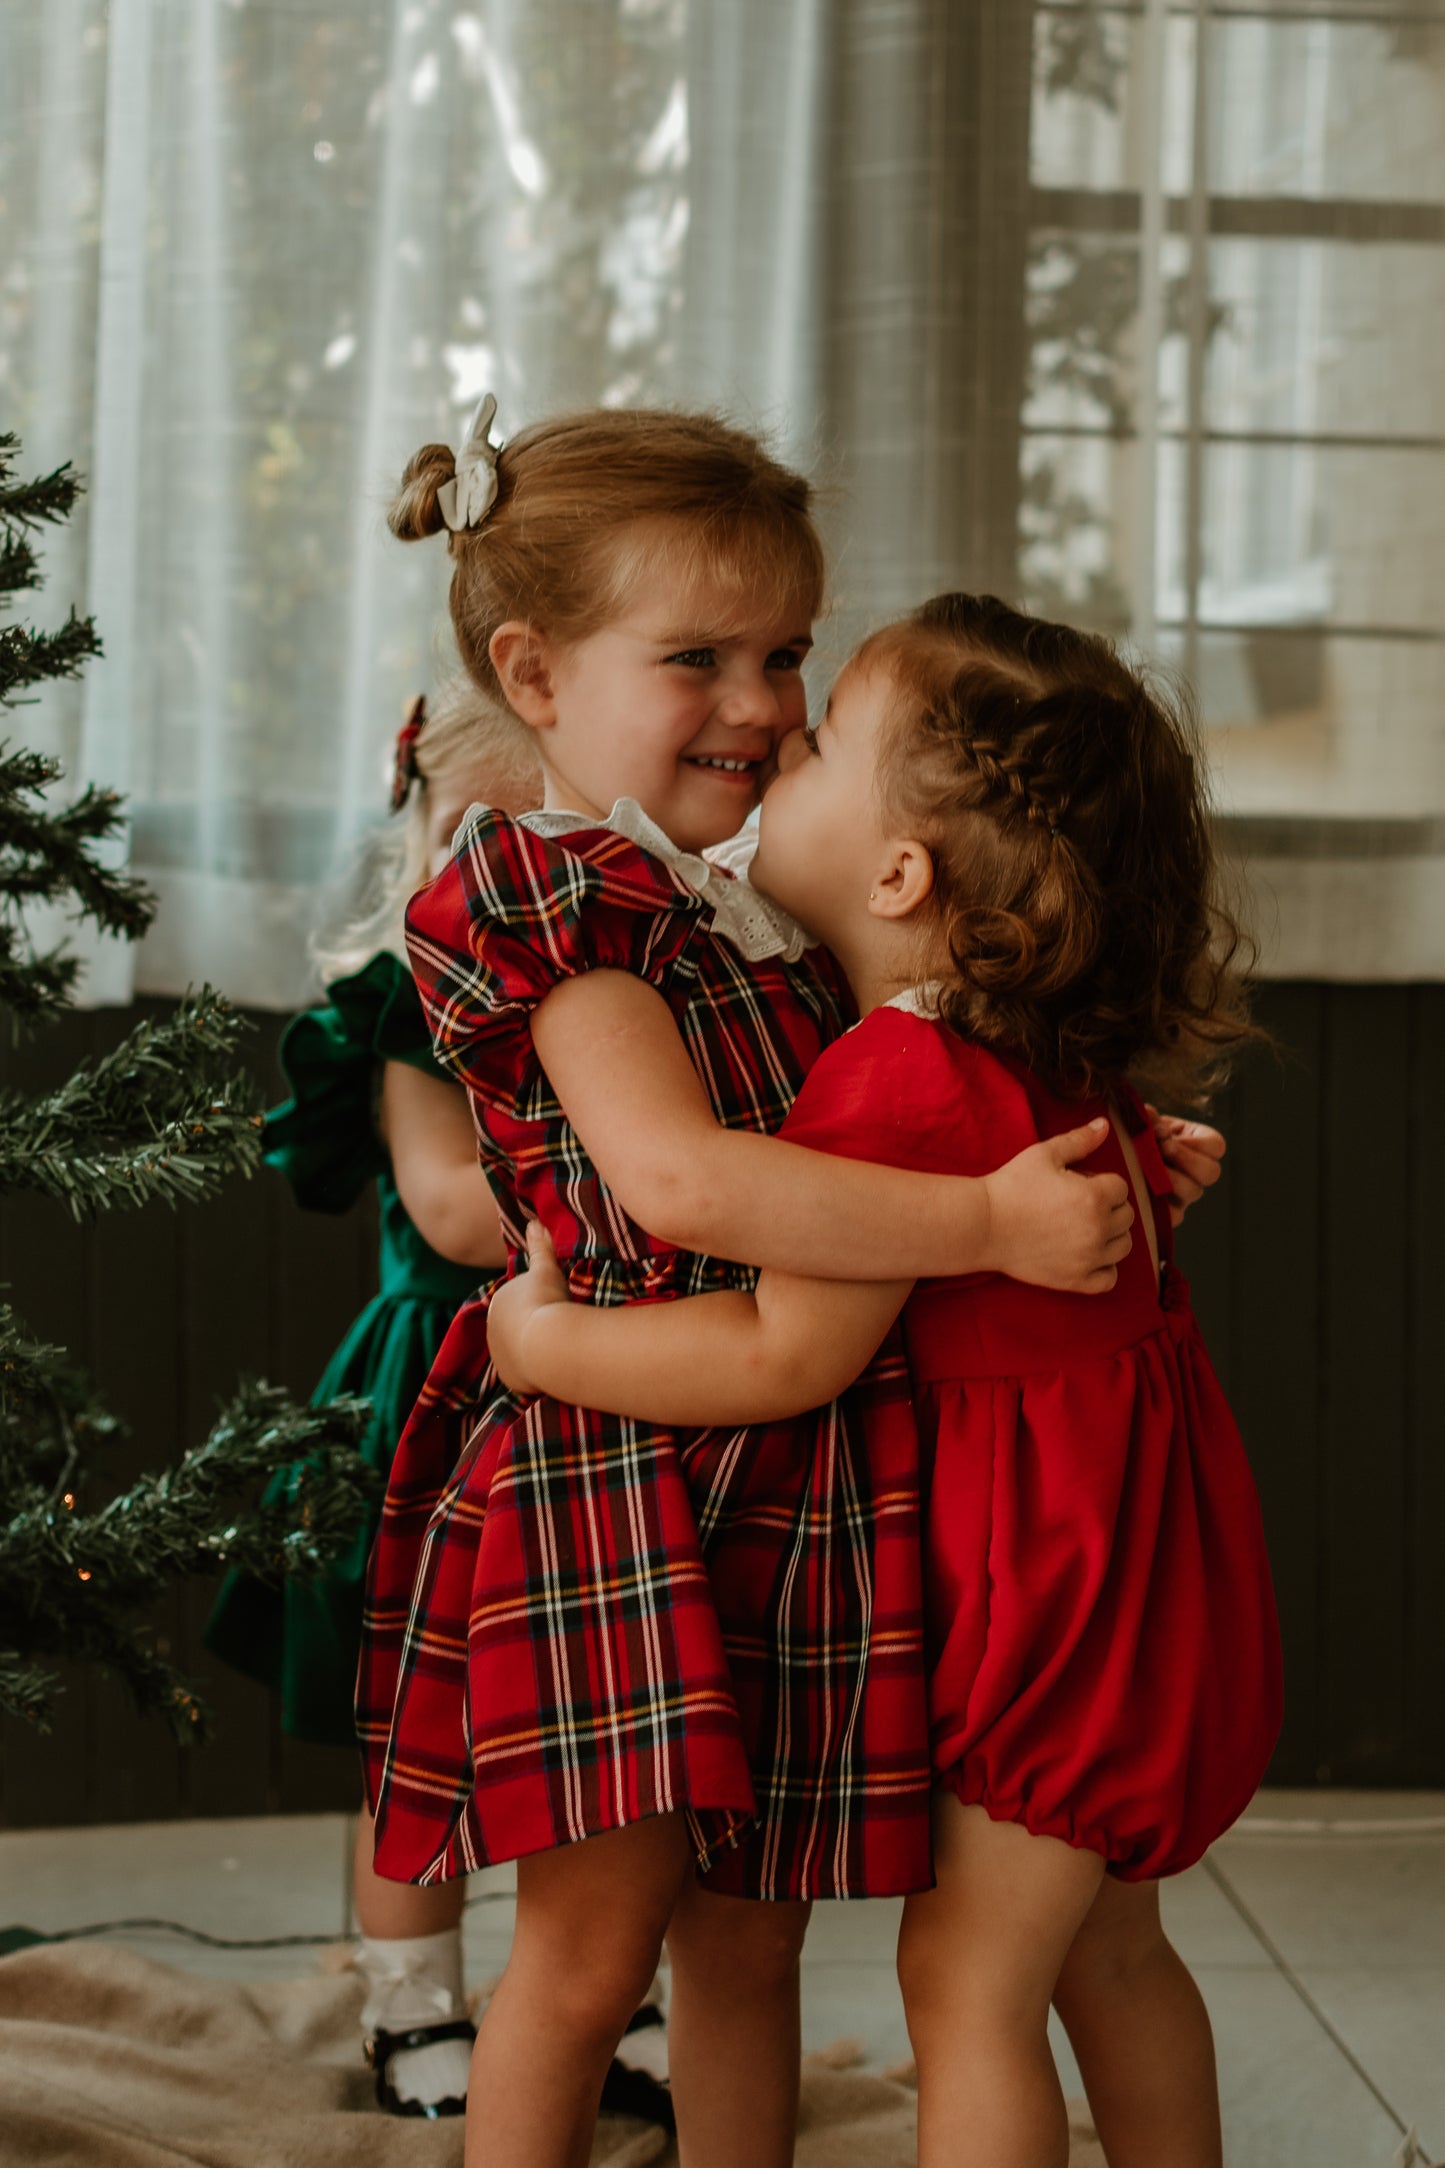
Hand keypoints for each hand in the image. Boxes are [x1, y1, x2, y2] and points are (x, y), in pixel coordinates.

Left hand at [484, 1222, 573, 1391]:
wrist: (549, 1343)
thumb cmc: (548, 1301)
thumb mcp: (547, 1270)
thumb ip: (540, 1247)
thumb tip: (535, 1222)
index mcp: (498, 1302)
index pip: (518, 1301)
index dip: (538, 1302)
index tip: (555, 1305)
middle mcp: (492, 1330)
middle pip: (517, 1327)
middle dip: (534, 1326)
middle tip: (560, 1326)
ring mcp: (499, 1356)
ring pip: (520, 1350)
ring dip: (534, 1349)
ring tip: (558, 1346)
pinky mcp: (510, 1378)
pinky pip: (525, 1373)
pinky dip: (537, 1369)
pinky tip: (554, 1364)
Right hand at [984, 1118, 1133, 1293]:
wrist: (983, 1225)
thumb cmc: (1011, 1186)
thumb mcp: (1044, 1154)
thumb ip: (1079, 1140)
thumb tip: (1105, 1125)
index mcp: (1095, 1197)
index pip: (1121, 1187)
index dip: (1101, 1181)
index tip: (1078, 1183)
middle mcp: (1098, 1229)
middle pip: (1127, 1216)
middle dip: (1109, 1206)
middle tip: (1078, 1203)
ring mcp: (1088, 1258)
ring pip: (1124, 1246)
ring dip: (1112, 1234)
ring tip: (1085, 1227)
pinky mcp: (1075, 1280)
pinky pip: (1109, 1278)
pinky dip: (1105, 1267)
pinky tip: (1087, 1254)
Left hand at [1146, 1107, 1225, 1227]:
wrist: (1126, 1162)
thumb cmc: (1143, 1139)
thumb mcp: (1149, 1125)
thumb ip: (1150, 1119)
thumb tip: (1146, 1113)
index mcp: (1201, 1146)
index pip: (1216, 1146)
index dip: (1198, 1143)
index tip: (1173, 1137)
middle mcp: (1199, 1172)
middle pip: (1211, 1172)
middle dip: (1187, 1159)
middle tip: (1164, 1149)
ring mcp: (1188, 1193)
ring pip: (1193, 1191)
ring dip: (1172, 1178)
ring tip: (1149, 1168)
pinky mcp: (1173, 1211)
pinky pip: (1175, 1215)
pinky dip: (1160, 1207)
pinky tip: (1144, 1194)